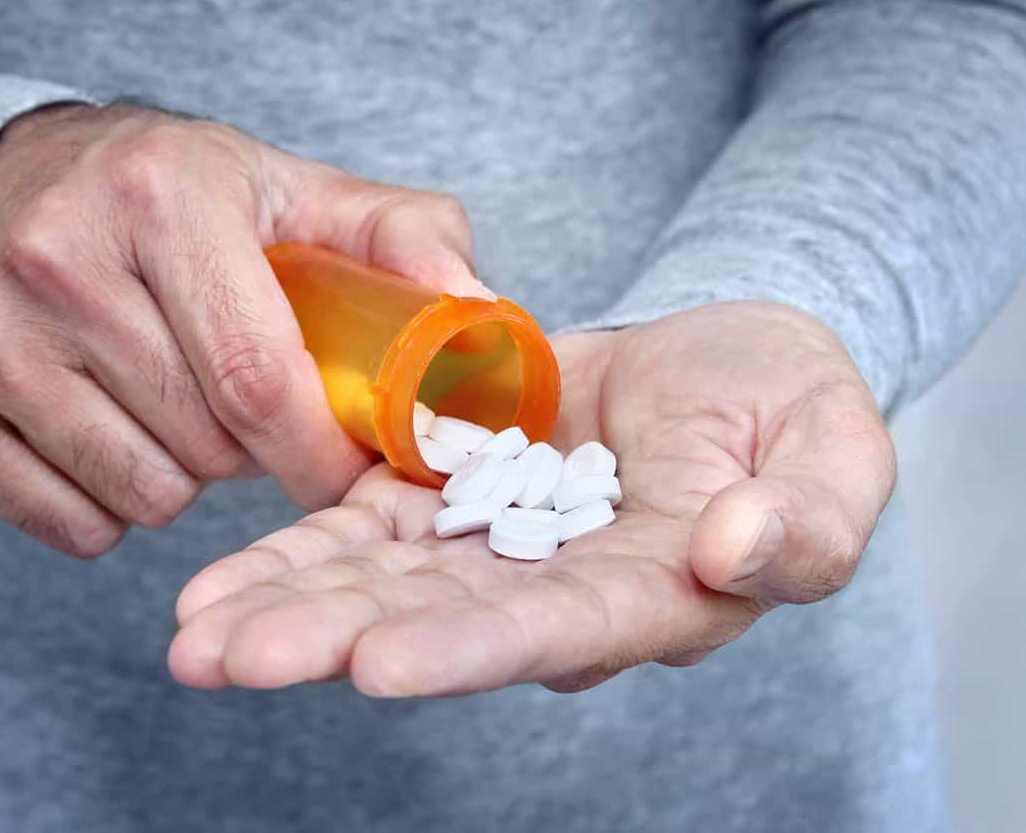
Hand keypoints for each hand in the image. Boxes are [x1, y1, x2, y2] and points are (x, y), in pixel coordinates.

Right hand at [0, 103, 487, 556]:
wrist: (2, 180)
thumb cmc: (168, 194)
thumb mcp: (287, 187)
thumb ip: (399, 238)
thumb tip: (480, 317)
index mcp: (157, 196)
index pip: (255, 376)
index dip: (319, 451)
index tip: (352, 474)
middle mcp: (50, 259)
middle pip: (203, 445)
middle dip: (252, 453)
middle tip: (245, 405)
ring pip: (139, 495)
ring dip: (184, 478)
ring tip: (175, 407)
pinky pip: (67, 524)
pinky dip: (110, 505)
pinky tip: (111, 432)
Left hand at [168, 301, 895, 694]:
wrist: (720, 362)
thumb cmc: (788, 403)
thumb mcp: (834, 443)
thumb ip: (809, 515)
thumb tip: (736, 547)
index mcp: (649, 595)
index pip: (552, 630)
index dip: (466, 648)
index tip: (377, 663)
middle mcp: (554, 594)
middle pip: (433, 625)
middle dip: (329, 640)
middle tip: (224, 659)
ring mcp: (492, 549)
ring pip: (379, 584)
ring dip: (286, 605)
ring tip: (191, 633)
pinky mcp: (450, 495)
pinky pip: (364, 527)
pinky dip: (295, 549)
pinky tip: (216, 581)